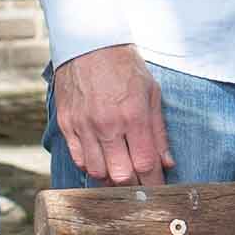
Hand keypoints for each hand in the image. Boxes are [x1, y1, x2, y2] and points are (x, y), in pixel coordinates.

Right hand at [53, 44, 171, 184]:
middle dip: (134, 186)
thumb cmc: (125, 67)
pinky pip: (78, 159)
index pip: (145, 163)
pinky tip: (102, 165)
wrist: (88, 44)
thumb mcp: (152, 93)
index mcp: (133, 116)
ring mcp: (83, 126)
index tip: (159, 190)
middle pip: (120, 175)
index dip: (154, 182)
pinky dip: (91, 167)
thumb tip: (167, 162)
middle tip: (142, 188)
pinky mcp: (67, 124)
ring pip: (97, 172)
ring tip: (122, 178)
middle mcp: (107, 125)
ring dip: (111, 180)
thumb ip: (159, 131)